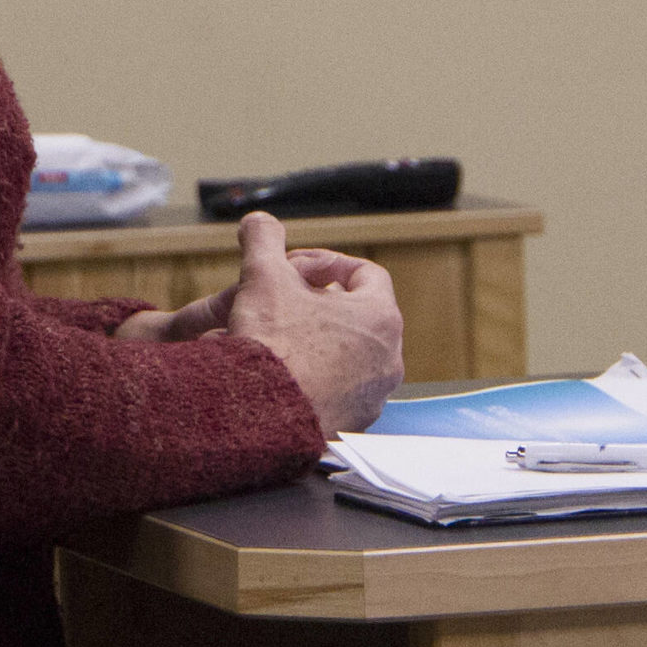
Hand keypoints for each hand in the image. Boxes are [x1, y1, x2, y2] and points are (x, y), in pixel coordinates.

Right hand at [115, 213, 403, 435]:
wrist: (263, 418)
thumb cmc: (274, 346)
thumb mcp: (263, 276)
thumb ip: (263, 239)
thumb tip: (258, 222)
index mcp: (380, 316)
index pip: (366, 274)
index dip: (328, 263)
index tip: (295, 268)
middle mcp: (388, 358)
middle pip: (355, 315)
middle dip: (315, 303)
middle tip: (281, 300)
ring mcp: (373, 396)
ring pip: (346, 355)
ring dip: (315, 340)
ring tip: (276, 336)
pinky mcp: (352, 424)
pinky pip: (336, 391)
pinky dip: (312, 377)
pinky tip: (279, 373)